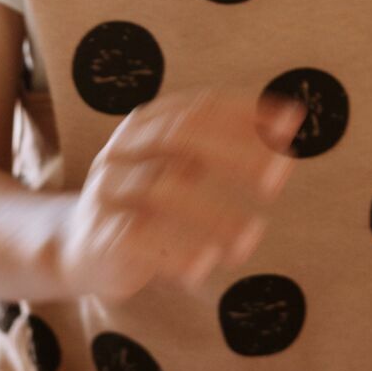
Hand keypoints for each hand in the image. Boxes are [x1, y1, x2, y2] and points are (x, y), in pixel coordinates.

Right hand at [54, 87, 304, 301]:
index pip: (200, 105)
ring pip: (163, 189)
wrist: (78, 247)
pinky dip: (176, 250)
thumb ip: (224, 145)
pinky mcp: (101, 234)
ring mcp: (109, 190)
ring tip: (254, 236)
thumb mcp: (180, 167)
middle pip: (180, 136)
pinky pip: (139, 236)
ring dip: (215, 214)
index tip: (293, 123)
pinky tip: (207, 265)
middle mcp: (124, 148)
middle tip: (280, 177)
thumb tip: (291, 118)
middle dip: (235, 153)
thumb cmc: (146, 202)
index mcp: (146, 123)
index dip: (246, 112)